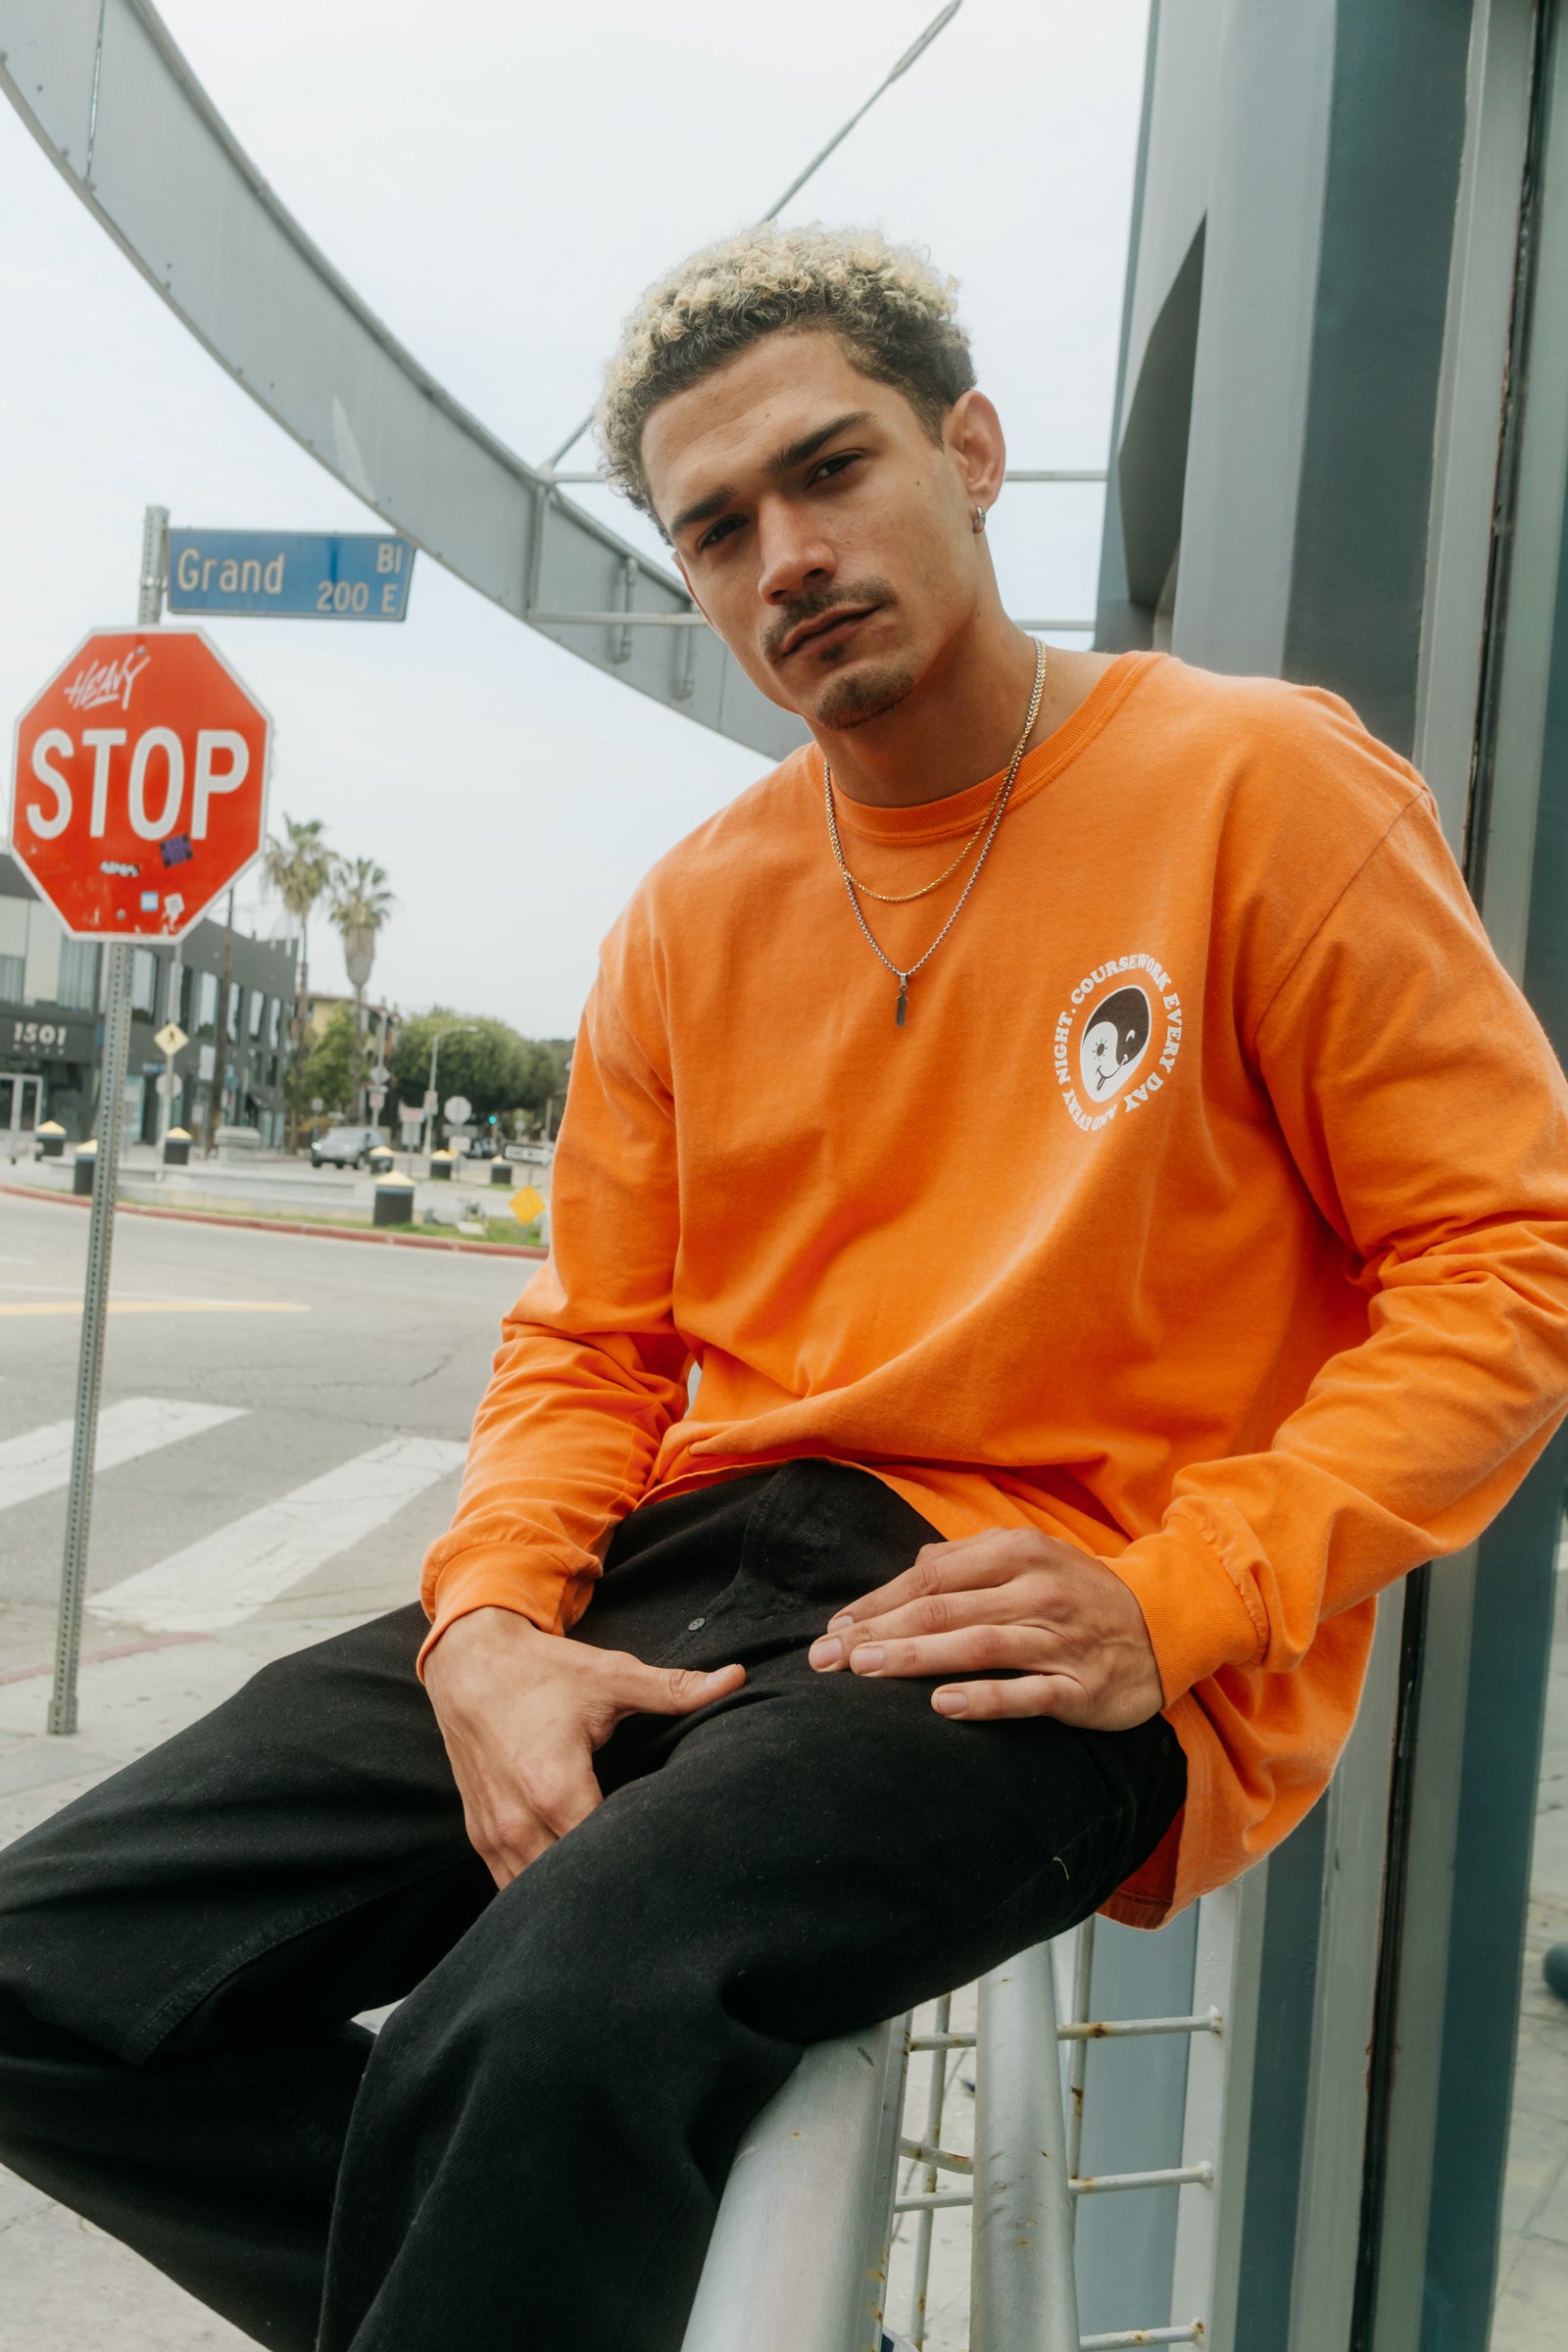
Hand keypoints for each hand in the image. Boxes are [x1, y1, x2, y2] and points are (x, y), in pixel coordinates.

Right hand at [424, 1606, 743, 1887]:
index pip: (606, 1854)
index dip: (642, 1862)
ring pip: (536, 1894)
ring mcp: (495, 1834)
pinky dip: (538, 1891)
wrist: (469, 1663)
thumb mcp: (610, 1676)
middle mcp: (520, 1820)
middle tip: (655, 1893)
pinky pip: (509, 1886)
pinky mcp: (481, 1836)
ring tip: (616, 1899)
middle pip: (572, 1884)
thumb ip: (673, 1689)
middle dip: (612, 1888)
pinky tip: (571, 1891)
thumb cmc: (542, 1672)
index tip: (674, 1866)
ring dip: (573, 1897)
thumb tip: (736, 1678)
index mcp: (555, 1786)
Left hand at [806, 1528, 1161, 1729]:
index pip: (931, 1578)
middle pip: (944, 1611)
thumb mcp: (1030, 1556)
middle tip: (829, 1659)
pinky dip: (983, 1699)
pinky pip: (1026, 1694)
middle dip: (879, 1633)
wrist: (1166, 1624)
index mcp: (1017, 1553)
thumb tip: (912, 1569)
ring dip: (917, 1658)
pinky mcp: (1081, 1689)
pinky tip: (940, 1704)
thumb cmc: (1079, 1591)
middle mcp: (1037, 1592)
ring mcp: (1059, 1641)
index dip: (878, 1602)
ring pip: (978, 1648)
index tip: (834, 1629)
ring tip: (867, 1671)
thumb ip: (968, 1560)